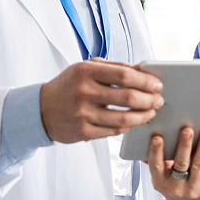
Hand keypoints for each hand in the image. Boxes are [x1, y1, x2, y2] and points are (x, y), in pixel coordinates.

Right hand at [40, 59, 163, 143]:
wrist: (41, 110)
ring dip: (143, 116)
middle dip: (149, 100)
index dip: (145, 81)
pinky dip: (128, 126)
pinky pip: (114, 130)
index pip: (124, 75)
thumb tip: (143, 71)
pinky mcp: (83, 132)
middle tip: (159, 100)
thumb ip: (113, 68)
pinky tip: (134, 121)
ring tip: (151, 112)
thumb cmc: (69, 85)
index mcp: (86, 71)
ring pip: (124, 117)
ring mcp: (83, 114)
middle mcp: (84, 92)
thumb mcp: (85, 68)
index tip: (157, 85)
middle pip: (128, 97)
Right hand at [146, 126, 199, 199]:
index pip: (156, 166)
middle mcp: (175, 187)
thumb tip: (146, 140)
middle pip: (180, 164)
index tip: (157, 137)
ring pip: (198, 166)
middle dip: (184, 145)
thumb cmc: (172, 184)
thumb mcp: (160, 177)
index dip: (155, 152)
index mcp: (160, 181)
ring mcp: (192, 190)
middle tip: (187, 129)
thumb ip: (156, 160)